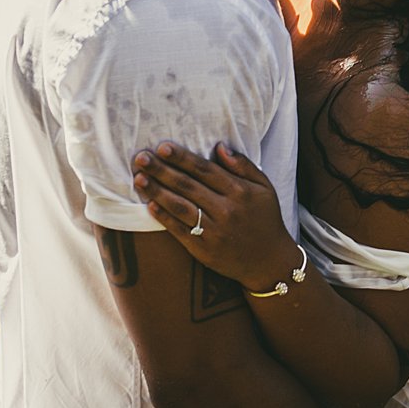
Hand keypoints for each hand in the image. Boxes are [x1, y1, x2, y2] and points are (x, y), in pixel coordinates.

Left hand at [132, 141, 300, 292]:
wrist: (269, 261)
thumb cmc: (266, 219)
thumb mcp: (265, 188)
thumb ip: (243, 166)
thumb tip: (220, 146)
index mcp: (240, 192)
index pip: (205, 170)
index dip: (182, 158)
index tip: (162, 147)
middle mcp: (226, 210)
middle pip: (188, 186)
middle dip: (162, 170)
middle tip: (141, 158)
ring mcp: (214, 231)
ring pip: (180, 207)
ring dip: (157, 191)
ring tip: (139, 178)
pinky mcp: (203, 249)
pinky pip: (179, 230)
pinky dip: (164, 217)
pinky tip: (149, 204)